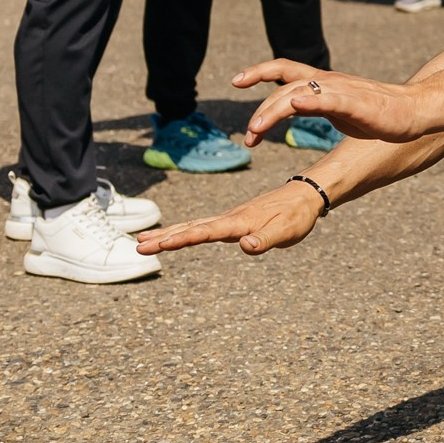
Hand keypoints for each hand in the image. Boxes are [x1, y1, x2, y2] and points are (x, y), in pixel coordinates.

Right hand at [135, 180, 324, 256]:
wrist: (305, 195)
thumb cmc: (297, 216)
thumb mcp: (287, 231)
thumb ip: (266, 240)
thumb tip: (245, 247)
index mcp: (240, 222)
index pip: (206, 232)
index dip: (183, 239)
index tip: (160, 245)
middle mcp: (230, 218)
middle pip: (191, 228)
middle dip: (164, 238)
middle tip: (138, 246)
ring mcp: (229, 218)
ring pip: (193, 225)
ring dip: (168, 233)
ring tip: (143, 240)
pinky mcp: (232, 221)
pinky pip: (202, 226)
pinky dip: (184, 230)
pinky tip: (174, 235)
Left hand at [232, 59, 437, 145]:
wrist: (415, 111)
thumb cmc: (379, 113)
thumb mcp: (339, 108)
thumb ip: (315, 105)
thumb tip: (291, 109)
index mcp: (324, 83)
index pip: (285, 69)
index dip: (259, 71)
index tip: (236, 80)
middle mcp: (328, 82)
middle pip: (284, 87)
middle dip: (260, 110)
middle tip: (248, 136)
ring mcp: (342, 91)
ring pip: (298, 94)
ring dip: (272, 111)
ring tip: (256, 130)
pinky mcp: (356, 103)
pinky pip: (328, 99)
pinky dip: (309, 101)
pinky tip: (296, 106)